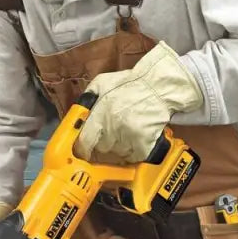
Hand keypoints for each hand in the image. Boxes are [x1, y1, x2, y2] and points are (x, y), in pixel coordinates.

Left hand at [75, 41, 203, 163]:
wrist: (159, 85)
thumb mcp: (102, 83)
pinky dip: (135, 150)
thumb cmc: (130, 83)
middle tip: (113, 130)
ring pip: (118, 152)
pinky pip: (134, 155)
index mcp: (101, 114)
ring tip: (128, 129)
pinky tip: (137, 137)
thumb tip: (78, 114)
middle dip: (105, 141)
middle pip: (102, 147)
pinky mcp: (144, 144)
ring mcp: (129, 137)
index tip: (83, 150)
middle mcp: (113, 128)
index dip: (83, 148)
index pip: (85, 142)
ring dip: (121, 145)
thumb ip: (87, 99)